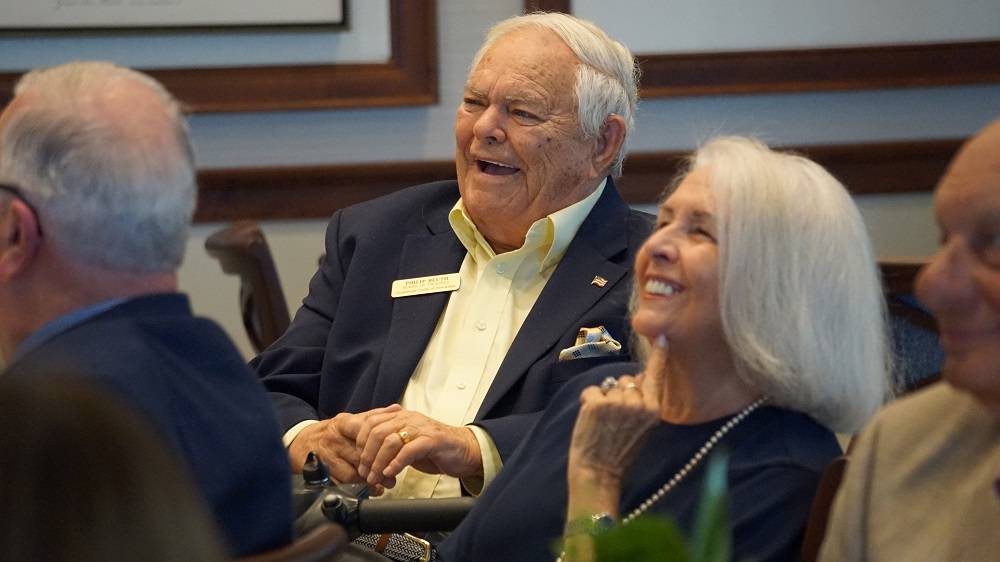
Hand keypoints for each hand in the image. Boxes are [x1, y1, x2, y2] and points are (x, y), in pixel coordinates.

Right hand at [287, 405, 401, 482]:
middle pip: (360, 456)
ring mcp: (326, 457)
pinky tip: (367, 491)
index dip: (380, 446)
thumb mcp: (350, 420)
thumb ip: (374, 416)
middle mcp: (334, 439)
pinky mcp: (319, 473)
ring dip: (368, 483)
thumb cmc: (331, 432)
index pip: (365, 432)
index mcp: (343, 424)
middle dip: (378, 469)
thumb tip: (397, 409)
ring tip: (381, 486)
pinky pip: (340, 485)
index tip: (394, 454)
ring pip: (351, 474)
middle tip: (392, 478)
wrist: (300, 443)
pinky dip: (355, 490)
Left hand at [354, 408, 481, 489]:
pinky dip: (396, 463)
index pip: (371, 422)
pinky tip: (391, 473)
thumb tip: (366, 459)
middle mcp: (409, 419)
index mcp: (401, 416)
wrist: (465, 451)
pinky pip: (409, 450)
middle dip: (367, 455)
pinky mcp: (433, 440)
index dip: (360, 442)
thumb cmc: (435, 449)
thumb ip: (389, 445)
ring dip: (379, 462)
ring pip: (390, 441)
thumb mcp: (407, 443)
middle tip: (365, 472)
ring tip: (376, 477)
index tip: (359, 460)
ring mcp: (421, 428)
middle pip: (377, 432)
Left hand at [568, 335, 667, 484]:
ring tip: (603, 423)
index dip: (658, 357)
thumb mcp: (642, 428)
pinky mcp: (597, 404)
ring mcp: (618, 403)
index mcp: (654, 410)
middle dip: (617, 393)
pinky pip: (591, 390)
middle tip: (614, 421)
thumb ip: (642, 404)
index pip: (656, 377)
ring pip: (608, 385)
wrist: (598, 473)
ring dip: (602, 399)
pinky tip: (590, 419)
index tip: (662, 337)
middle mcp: (639, 404)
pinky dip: (587, 401)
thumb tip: (637, 377)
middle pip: (625, 380)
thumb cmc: (619, 453)